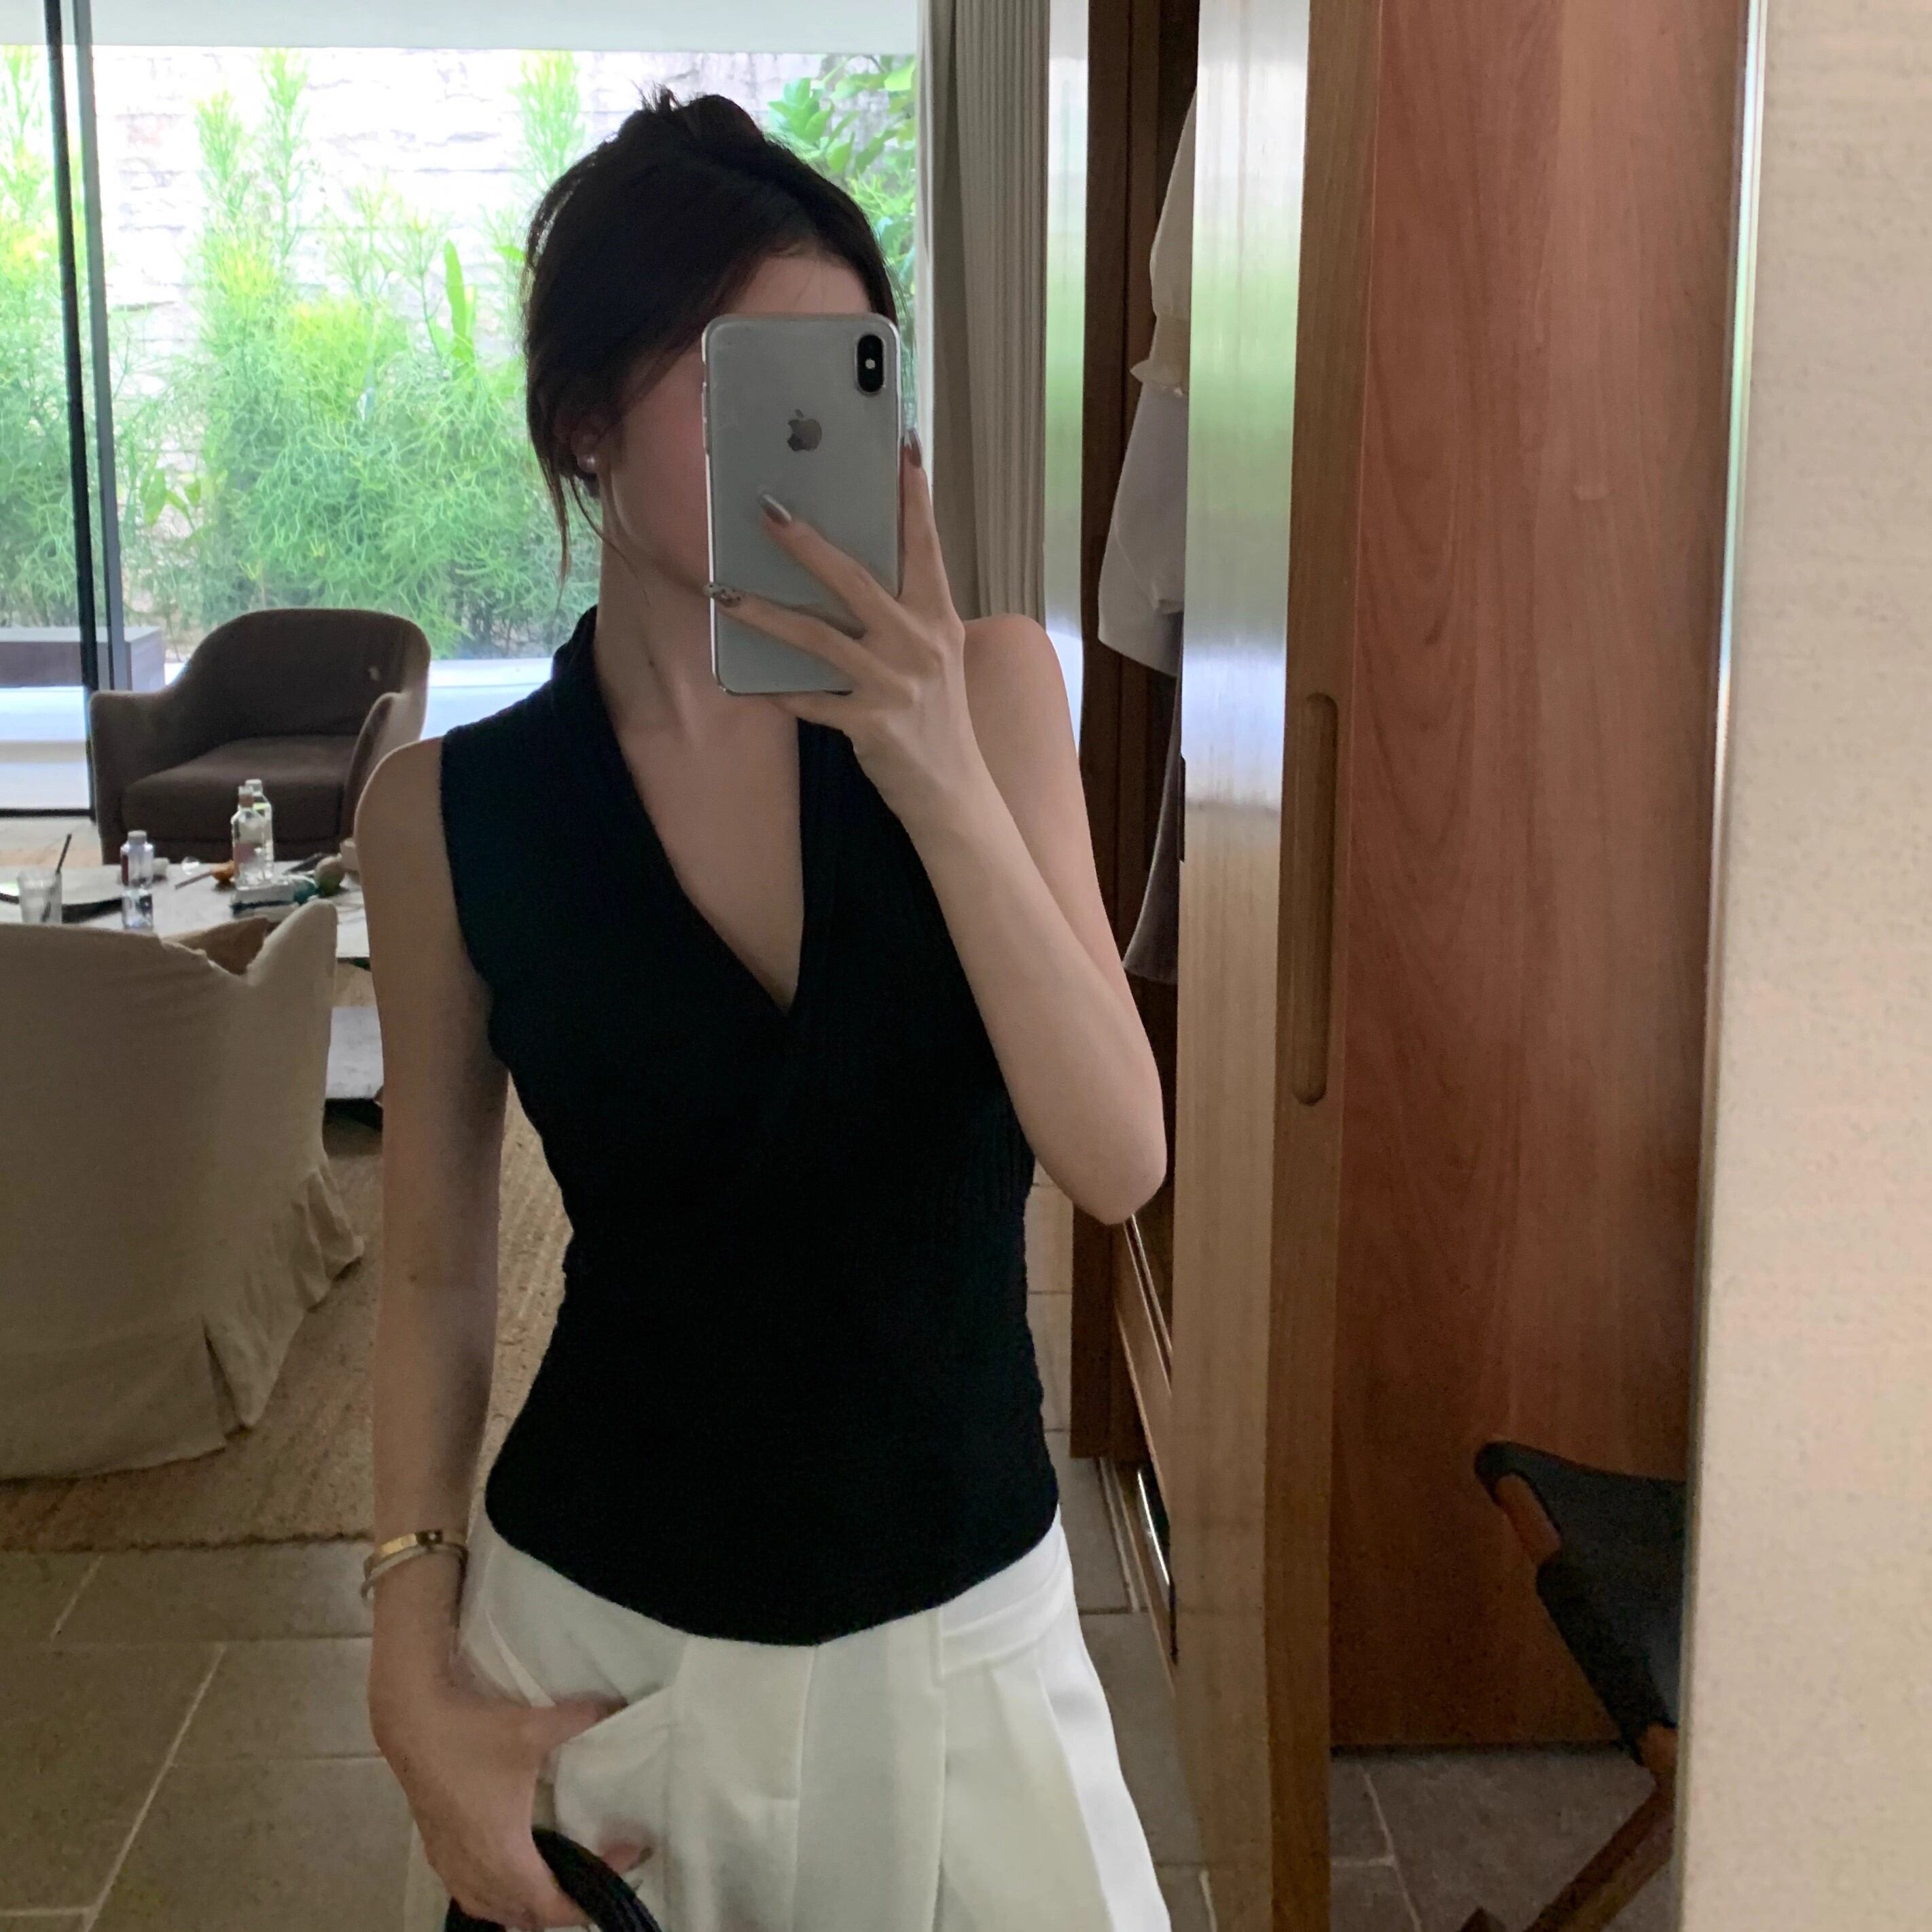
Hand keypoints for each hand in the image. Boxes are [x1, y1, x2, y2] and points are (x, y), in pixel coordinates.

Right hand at [373, 1666, 643, 1929]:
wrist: (413, 1726)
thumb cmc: (473, 1735)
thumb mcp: (534, 1727)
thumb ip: (580, 1719)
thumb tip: (615, 1709)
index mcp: (505, 1855)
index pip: (550, 1908)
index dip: (585, 1901)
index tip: (619, 1866)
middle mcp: (477, 1872)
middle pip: (524, 1917)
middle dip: (561, 1908)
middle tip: (594, 1872)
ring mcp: (452, 1866)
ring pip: (493, 1910)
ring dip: (526, 1908)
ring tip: (555, 1883)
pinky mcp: (437, 1853)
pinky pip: (471, 1896)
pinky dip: (495, 1899)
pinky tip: (505, 1876)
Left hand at [710, 441, 985, 828]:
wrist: (954, 791)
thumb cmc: (937, 718)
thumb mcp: (934, 656)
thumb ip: (902, 615)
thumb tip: (847, 574)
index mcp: (938, 618)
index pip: (925, 545)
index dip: (914, 494)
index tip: (903, 443)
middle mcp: (919, 644)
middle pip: (856, 581)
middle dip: (808, 544)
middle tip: (767, 510)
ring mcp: (894, 684)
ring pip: (818, 638)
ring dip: (765, 613)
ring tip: (723, 593)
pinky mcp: (871, 724)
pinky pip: (809, 701)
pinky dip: (777, 692)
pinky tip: (743, 682)